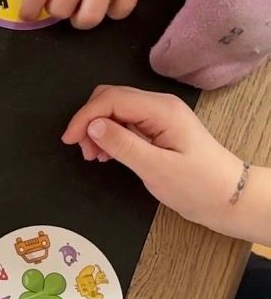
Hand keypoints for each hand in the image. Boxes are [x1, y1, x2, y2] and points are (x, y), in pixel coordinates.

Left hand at [17, 0, 165, 27]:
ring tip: (82, 9)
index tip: (26, 14)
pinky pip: (124, 6)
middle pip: (61, 9)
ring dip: (83, 18)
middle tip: (58, 0)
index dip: (28, 8)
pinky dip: (116, 11)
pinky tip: (111, 4)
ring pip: (91, 16)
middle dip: (56, 10)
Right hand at [63, 85, 246, 236]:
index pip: (111, 99)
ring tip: (93, 156)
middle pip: (111, 98)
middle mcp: (159, 106)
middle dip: (90, 121)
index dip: (85, 117)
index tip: (69, 140)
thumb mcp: (157, 169)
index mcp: (161, 109)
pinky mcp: (159, 129)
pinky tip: (106, 154)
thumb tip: (92, 125)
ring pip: (116, 110)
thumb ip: (123, 144)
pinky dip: (110, 135)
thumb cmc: (198, 186)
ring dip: (98, 129)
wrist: (230, 199)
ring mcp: (160, 116)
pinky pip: (126, 122)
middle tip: (81, 149)